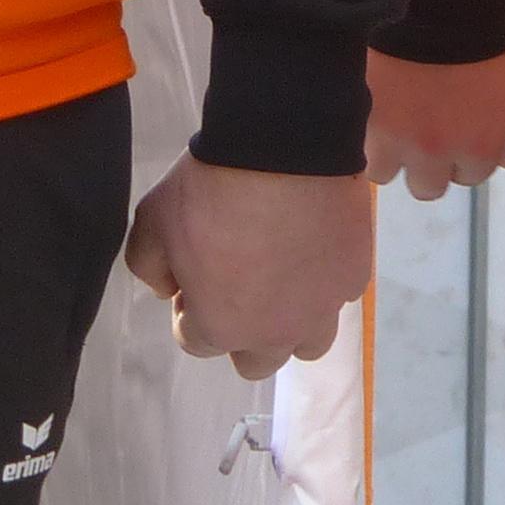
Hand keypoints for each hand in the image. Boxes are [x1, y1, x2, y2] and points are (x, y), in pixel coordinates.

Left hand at [122, 157, 371, 380]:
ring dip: (293, 321)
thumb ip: (150, 267)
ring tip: (283, 274)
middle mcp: (277, 330)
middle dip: (241, 330)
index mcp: (223, 325)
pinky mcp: (355, 274)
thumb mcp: (152, 222)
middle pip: (257, 360)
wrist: (284, 144)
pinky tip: (311, 244)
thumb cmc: (212, 186)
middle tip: (237, 280)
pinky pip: (340, 294)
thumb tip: (168, 287)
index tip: (193, 276)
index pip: (197, 342)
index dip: (188, 309)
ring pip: (309, 342)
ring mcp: (322, 305)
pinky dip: (324, 280)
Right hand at [366, 38, 504, 200]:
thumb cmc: (498, 35)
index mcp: (479, 150)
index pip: (468, 176)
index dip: (463, 153)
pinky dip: (364, 128)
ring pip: (383, 171)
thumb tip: (503, 160)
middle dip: (428, 163)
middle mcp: (434, 154)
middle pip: (426, 186)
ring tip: (393, 116)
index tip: (458, 129)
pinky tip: (373, 103)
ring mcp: (393, 138)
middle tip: (425, 126)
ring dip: (390, 152)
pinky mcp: (362, 114)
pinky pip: (356, 139)